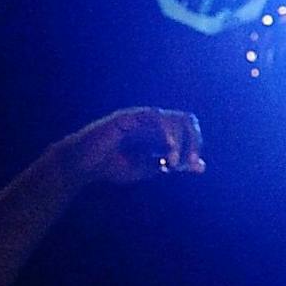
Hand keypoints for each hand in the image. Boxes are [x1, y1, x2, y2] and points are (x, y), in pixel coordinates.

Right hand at [55, 107, 204, 186]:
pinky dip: (165, 131)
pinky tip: (168, 147)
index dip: (195, 144)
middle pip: (186, 120)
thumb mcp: (149, 168)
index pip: (188, 128)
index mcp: (160, 132)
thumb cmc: (112, 166)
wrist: (83, 167)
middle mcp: (152, 121)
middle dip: (193, 141)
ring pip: (172, 119)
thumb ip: (174, 165)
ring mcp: (139, 117)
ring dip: (179, 141)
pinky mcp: (126, 117)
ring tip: (173, 162)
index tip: (192, 164)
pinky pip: (153, 116)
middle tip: (187, 162)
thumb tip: (201, 166)